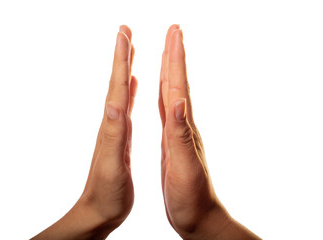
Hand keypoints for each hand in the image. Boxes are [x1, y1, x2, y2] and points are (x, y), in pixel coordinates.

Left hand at [32, 25, 136, 239]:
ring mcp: (116, 128)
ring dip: (125, 69)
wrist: (98, 210)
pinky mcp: (121, 137)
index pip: (117, 87)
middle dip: (122, 56)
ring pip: (122, 91)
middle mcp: (113, 122)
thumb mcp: (111, 164)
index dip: (121, 61)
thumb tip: (115, 103)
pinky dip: (130, 92)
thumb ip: (114, 134)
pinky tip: (134, 85)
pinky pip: (127, 107)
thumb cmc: (107, 192)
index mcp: (113, 125)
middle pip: (118, 82)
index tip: (124, 35)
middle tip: (125, 32)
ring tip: (130, 51)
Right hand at [159, 25, 259, 239]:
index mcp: (183, 127)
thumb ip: (180, 133)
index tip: (174, 33)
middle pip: (177, 83)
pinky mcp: (171, 142)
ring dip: (169, 71)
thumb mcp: (184, 165)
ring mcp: (177, 132)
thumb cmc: (191, 195)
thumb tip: (179, 100)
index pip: (178, 86)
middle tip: (173, 31)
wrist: (198, 216)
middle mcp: (182, 125)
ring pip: (172, 94)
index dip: (175, 59)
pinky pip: (166, 111)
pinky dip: (163, 95)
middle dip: (174, 55)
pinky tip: (161, 92)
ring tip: (167, 53)